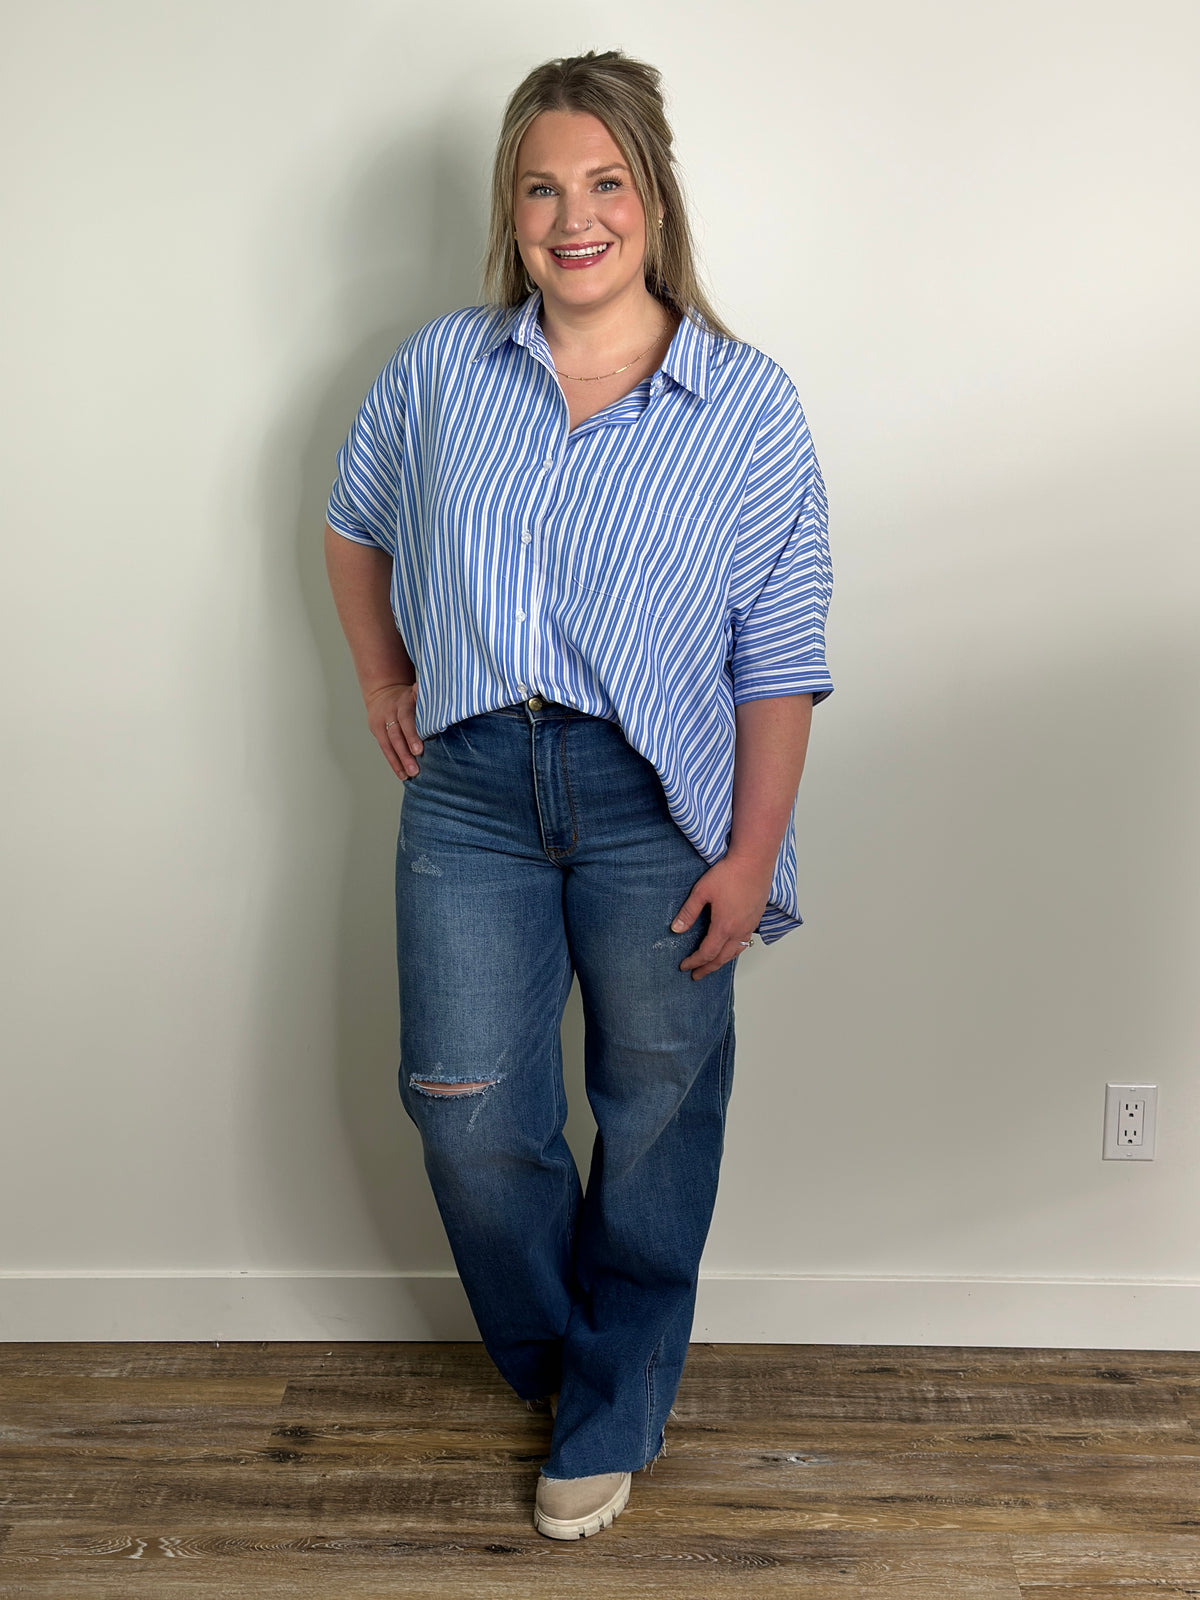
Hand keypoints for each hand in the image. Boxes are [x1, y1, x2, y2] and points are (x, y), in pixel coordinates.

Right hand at [365, 679, 421, 778]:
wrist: (384, 690)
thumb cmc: (410, 696)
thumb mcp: (419, 693)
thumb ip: (430, 700)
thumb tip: (448, 708)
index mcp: (404, 702)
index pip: (406, 719)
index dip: (411, 735)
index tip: (419, 750)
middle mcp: (391, 712)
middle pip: (396, 734)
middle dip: (405, 753)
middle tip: (415, 769)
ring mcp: (382, 722)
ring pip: (389, 744)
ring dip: (399, 761)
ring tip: (410, 775)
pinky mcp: (377, 730)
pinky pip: (385, 748)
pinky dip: (394, 762)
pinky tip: (402, 774)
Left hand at [671, 853, 771, 978]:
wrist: (754, 861)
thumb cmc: (729, 873)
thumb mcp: (702, 891)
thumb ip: (688, 912)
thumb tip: (676, 929)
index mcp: (724, 926)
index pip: (707, 953)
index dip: (694, 962)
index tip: (684, 966)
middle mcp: (739, 930)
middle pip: (722, 958)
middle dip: (707, 968)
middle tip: (696, 975)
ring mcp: (750, 925)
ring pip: (736, 952)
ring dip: (722, 961)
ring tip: (712, 965)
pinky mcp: (757, 918)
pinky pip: (745, 942)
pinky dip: (735, 951)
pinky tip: (731, 947)